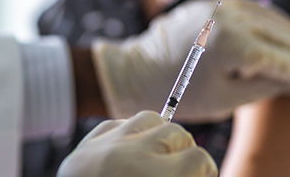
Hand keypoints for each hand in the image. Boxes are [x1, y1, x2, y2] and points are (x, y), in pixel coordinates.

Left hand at [58, 111, 216, 176]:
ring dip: (157, 136)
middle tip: (179, 171)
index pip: (200, 158)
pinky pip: (116, 124)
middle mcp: (132, 155)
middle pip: (177, 133)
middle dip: (183, 152)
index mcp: (158, 176)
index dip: (204, 172)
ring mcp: (106, 145)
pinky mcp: (85, 146)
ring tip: (155, 159)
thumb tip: (201, 172)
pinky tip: (128, 155)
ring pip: (149, 118)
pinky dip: (126, 136)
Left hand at [92, 0, 289, 122]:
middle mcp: (231, 18)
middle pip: (288, 38)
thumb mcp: (229, 99)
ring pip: (276, 21)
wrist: (136, 70)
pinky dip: (280, 25)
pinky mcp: (216, 2)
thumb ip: (269, 83)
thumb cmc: (181, 93)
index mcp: (234, 46)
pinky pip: (258, 11)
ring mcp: (223, 6)